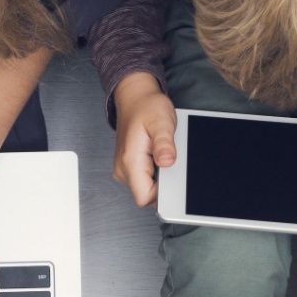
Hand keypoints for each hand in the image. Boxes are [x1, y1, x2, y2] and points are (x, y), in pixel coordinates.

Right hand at [111, 73, 177, 207]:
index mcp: (130, 162)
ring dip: (159, 178)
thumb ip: (164, 144)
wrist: (135, 98)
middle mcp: (123, 170)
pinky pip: (145, 180)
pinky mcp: (129, 168)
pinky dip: (156, 173)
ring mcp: (125, 170)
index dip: (162, 194)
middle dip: (163, 185)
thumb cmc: (147, 107)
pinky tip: (159, 156)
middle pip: (147, 195)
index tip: (174, 180)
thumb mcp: (161, 121)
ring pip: (146, 189)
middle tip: (170, 161)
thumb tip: (167, 162)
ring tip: (162, 155)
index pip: (145, 197)